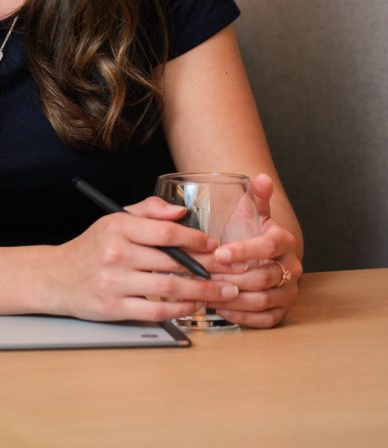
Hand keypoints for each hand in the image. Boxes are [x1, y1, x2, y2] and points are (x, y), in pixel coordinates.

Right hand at [49, 196, 241, 322]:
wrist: (57, 277)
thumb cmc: (92, 248)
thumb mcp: (114, 220)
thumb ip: (148, 211)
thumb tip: (180, 211)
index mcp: (118, 227)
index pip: (166, 232)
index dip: (195, 239)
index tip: (214, 245)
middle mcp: (116, 253)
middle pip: (173, 262)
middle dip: (208, 268)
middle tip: (231, 272)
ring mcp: (114, 282)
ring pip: (168, 287)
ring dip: (201, 292)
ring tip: (223, 292)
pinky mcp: (114, 308)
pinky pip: (156, 310)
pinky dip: (180, 309)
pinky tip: (194, 305)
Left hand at [208, 173, 301, 327]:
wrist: (259, 254)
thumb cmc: (249, 231)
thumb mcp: (250, 211)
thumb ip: (255, 196)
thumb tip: (262, 178)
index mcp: (283, 241)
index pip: (268, 246)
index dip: (244, 250)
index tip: (219, 252)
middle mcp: (291, 267)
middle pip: (263, 277)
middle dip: (231, 277)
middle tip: (205, 275)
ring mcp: (288, 291)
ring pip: (262, 299)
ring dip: (233, 297)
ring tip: (208, 291)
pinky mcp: (281, 310)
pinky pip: (265, 319)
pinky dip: (242, 316)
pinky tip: (221, 308)